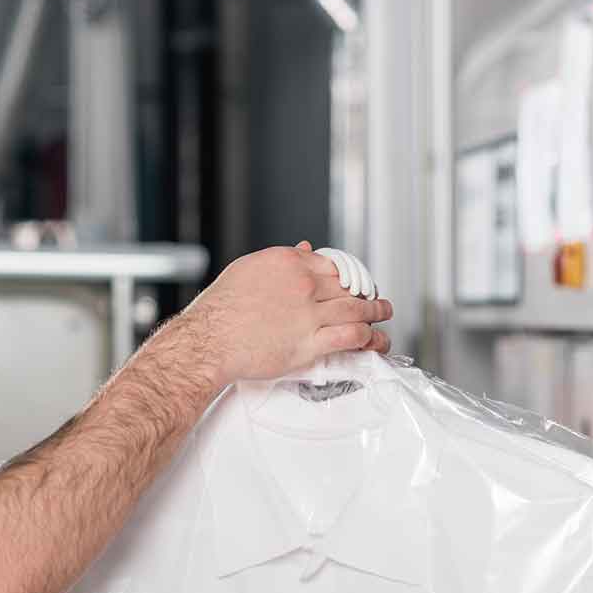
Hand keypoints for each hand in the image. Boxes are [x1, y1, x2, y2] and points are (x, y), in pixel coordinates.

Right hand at [171, 240, 392, 386]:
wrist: (208, 341)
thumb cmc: (220, 309)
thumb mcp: (248, 269)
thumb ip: (282, 259)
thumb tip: (306, 249)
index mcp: (288, 262)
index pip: (332, 263)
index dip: (349, 274)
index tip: (354, 282)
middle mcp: (303, 284)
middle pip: (349, 285)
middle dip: (368, 292)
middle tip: (375, 298)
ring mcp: (308, 314)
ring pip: (357, 310)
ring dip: (377, 313)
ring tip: (383, 314)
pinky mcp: (310, 343)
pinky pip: (351, 337)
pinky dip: (369, 338)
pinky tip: (375, 339)